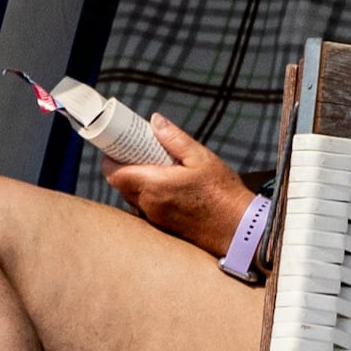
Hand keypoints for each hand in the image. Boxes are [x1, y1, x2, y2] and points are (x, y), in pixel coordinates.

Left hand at [106, 114, 257, 257]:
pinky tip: (170, 189)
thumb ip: (174, 138)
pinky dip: (149, 197)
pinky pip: (145, 209)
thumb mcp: (202, 158)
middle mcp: (148, 205)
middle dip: (125, 168)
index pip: (114, 174)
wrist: (239, 229)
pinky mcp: (163, 228)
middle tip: (140, 153)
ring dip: (137, 183)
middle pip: (121, 185)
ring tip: (158, 170)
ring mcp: (154, 219)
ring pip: (132, 197)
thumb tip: (154, 121)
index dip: (111, 159)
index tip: (120, 147)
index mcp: (154, 185)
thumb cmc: (223, 193)